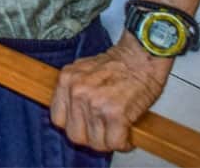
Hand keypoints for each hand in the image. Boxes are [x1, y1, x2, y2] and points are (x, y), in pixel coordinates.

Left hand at [49, 35, 169, 151]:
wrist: (142, 56)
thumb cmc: (119, 64)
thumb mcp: (84, 71)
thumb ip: (74, 90)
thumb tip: (73, 113)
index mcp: (66, 79)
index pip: (57, 119)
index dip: (73, 126)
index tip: (84, 127)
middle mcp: (77, 91)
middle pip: (75, 135)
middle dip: (91, 138)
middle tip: (103, 134)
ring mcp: (94, 103)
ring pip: (96, 143)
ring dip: (109, 142)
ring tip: (117, 134)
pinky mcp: (115, 113)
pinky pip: (114, 142)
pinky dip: (123, 143)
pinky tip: (127, 136)